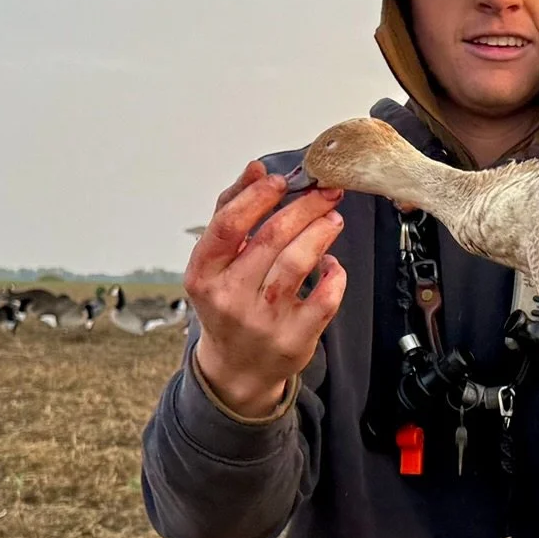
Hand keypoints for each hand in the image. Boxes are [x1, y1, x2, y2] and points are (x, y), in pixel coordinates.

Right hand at [185, 160, 347, 419]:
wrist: (238, 368)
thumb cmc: (229, 302)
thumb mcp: (217, 263)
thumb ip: (232, 212)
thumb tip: (255, 169)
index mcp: (203, 275)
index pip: (228, 226)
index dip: (256, 197)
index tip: (281, 181)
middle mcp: (229, 298)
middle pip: (271, 238)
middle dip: (304, 207)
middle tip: (326, 192)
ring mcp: (263, 321)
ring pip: (299, 263)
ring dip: (321, 232)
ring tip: (333, 218)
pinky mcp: (294, 338)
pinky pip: (325, 296)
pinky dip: (335, 273)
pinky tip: (333, 262)